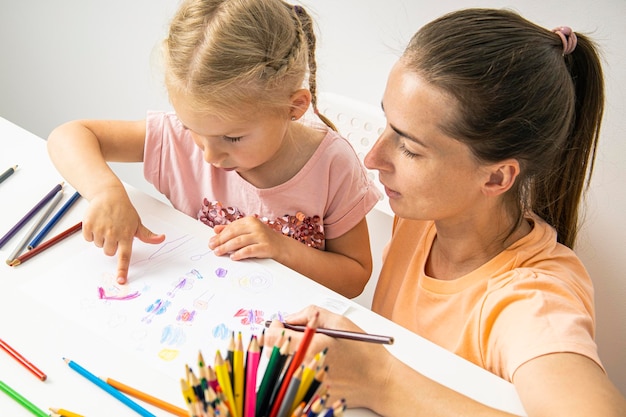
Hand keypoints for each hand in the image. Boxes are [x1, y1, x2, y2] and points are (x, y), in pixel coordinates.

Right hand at [82, 189, 164, 283]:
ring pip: (98, 245)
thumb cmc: (124, 210)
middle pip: (109, 252)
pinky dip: (91, 233)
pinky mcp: (88, 225)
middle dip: (111, 245)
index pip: (125, 256)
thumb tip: (161, 239)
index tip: (120, 280)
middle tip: (114, 232)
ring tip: (106, 225)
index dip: (122, 269)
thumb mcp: (137, 223)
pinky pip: (88, 238)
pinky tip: (97, 223)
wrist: (108, 195)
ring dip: (101, 238)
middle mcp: (113, 234)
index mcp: (126, 235)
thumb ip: (147, 235)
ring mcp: (100, 229)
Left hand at [208, 216, 284, 260]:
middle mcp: (255, 226)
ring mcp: (261, 236)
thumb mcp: (248, 232)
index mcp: (250, 221)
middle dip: (220, 240)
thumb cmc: (263, 240)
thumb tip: (216, 229)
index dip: (220, 234)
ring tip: (218, 252)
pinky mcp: (265, 247)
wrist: (282, 247)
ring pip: (239, 241)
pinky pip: (249, 250)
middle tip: (212, 247)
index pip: (231, 227)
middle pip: (233, 233)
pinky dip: (239, 253)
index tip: (211, 241)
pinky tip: (233, 257)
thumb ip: (233, 230)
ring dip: (226, 247)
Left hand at [264, 305, 391, 409]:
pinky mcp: (310, 396)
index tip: (281, 325)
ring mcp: (306, 385)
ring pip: (279, 369)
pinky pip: (292, 384)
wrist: (380, 382)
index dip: (274, 327)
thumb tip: (290, 317)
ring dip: (285, 358)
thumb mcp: (340, 322)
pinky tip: (310, 367)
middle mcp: (305, 368)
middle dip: (277, 342)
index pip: (272, 337)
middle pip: (271, 354)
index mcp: (311, 346)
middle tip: (291, 336)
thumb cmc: (364, 352)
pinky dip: (296, 374)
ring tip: (302, 352)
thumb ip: (310, 313)